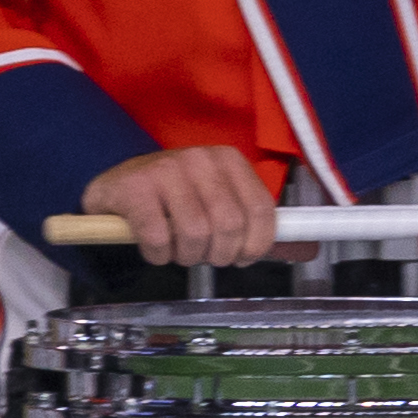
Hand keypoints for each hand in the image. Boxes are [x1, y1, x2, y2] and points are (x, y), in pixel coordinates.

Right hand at [83, 142, 281, 267]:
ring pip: (196, 233)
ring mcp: (164, 170)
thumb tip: (303, 248)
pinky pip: (159, 239)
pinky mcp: (134, 189)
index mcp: (228, 160)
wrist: (114, 189)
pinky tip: (156, 251)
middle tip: (204, 257)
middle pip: (229, 224)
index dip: (257, 243)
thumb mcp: (215, 200)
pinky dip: (160, 255)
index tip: (244, 258)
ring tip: (179, 252)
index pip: (260, 207)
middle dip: (219, 254)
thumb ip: (251, 221)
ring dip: (188, 256)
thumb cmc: (172, 199)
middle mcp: (200, 159)